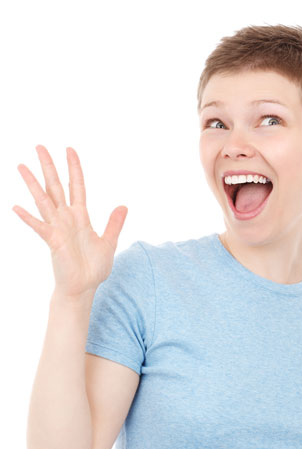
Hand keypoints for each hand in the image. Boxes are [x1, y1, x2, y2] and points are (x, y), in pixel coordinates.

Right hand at [13, 145, 128, 297]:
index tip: (69, 150)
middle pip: (55, 187)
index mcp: (81, 217)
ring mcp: (58, 228)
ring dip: (33, 184)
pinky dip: (29, 218)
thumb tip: (123, 206)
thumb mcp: (109, 242)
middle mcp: (67, 219)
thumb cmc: (94, 267)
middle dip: (49, 167)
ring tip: (21, 166)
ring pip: (44, 201)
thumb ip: (114, 224)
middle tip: (39, 146)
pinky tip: (17, 207)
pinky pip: (39, 227)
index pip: (76, 186)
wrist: (85, 287)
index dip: (74, 169)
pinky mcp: (53, 242)